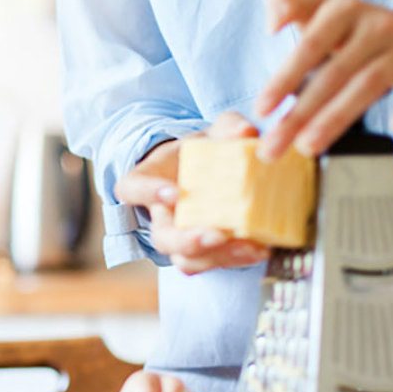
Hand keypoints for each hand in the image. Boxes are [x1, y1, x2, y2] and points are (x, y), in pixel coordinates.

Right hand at [114, 112, 269, 273]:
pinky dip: (238, 259)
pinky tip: (260, 248)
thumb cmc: (201, 153)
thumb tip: (245, 133)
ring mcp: (181, 241)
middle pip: (162, 238)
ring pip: (187, 260)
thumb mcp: (212, 133)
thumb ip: (227, 127)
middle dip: (187, 241)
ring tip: (250, 248)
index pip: (132, 189)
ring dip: (218, 257)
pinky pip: (214, 264)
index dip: (148, 194)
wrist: (210, 175)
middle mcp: (160, 218)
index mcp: (148, 184)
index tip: (173, 193)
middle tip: (215, 235)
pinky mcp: (206, 254)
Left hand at [256, 0, 392, 160]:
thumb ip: (288, 5)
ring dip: (336, 118)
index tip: (260, 110)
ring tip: (306, 148)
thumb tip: (272, 23)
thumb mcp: (319, 9)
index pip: (310, 46)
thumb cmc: (349, 28)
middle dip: (300, 113)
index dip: (285, 78)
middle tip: (272, 147)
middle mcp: (375, 26)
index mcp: (344, 11)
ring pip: (368, 85)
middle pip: (334, 74)